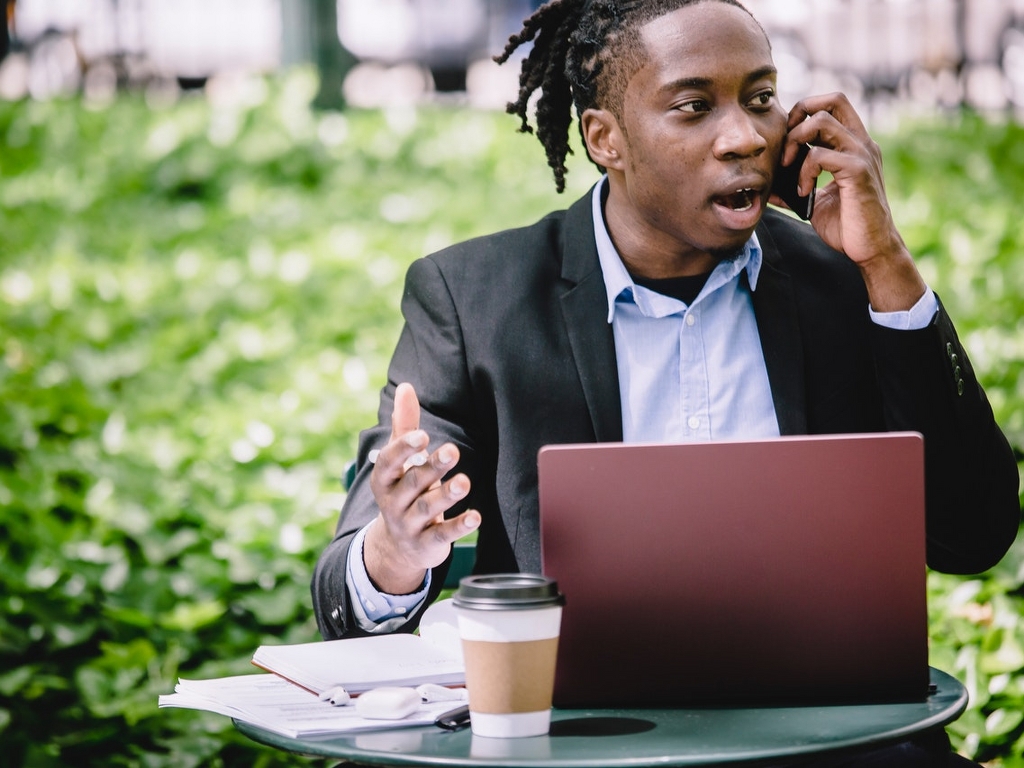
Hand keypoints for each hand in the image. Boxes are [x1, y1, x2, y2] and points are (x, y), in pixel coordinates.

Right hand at [363, 382, 479, 594]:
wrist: (398, 547)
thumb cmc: (404, 490)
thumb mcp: (400, 461)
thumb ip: (404, 425)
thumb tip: (406, 387)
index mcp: (384, 479)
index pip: (389, 462)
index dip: (404, 449)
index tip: (422, 436)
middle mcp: (392, 503)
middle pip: (413, 483)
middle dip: (432, 467)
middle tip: (453, 451)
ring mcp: (408, 525)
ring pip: (427, 509)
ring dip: (446, 495)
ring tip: (465, 481)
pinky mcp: (426, 544)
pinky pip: (442, 535)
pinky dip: (459, 526)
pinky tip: (476, 516)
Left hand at [780, 93, 925, 311]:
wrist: (870, 249)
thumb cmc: (846, 225)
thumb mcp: (813, 202)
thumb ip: (794, 187)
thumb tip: (766, 185)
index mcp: (853, 145)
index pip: (831, 106)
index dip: (803, 114)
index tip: (786, 141)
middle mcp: (861, 143)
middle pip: (833, 99)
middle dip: (800, 114)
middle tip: (785, 146)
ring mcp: (862, 154)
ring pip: (823, 121)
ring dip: (796, 141)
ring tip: (788, 168)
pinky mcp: (858, 171)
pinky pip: (821, 155)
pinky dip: (804, 171)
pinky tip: (802, 191)